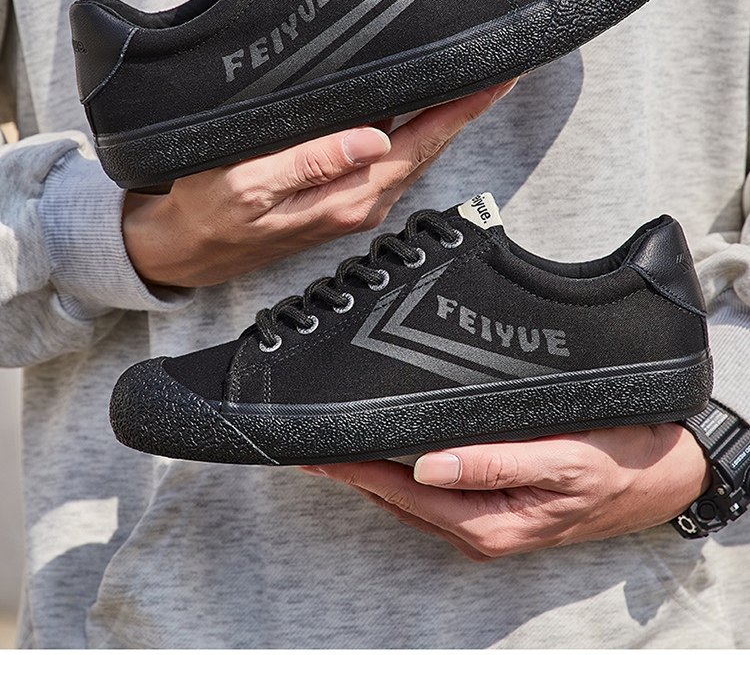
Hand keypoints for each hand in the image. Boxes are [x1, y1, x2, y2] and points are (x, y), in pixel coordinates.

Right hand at [122, 80, 515, 286]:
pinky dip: (416, 130)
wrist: (190, 249)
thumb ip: (312, 162)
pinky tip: (420, 107)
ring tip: (470, 79)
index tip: (497, 79)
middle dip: (465, 107)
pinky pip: (394, 159)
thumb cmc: (211, 212)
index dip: (462, 111)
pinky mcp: (345, 198)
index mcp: (350, 198)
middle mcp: (364, 203)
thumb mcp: (249, 183)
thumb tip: (374, 138)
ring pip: (415, 152)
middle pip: (429, 147)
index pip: (421, 145)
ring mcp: (357, 202)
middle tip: (496, 66)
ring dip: (444, 117)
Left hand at [307, 424, 711, 561]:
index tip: (313, 447)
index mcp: (488, 523)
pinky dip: (401, 474)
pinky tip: (390, 455)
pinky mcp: (495, 509)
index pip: (399, 490)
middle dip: (350, 469)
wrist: (660, 476)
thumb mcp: (559, 460)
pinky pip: (433, 494)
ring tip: (335, 444)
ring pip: (410, 497)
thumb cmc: (616, 464)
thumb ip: (493, 462)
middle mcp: (479, 529)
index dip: (352, 467)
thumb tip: (425, 466)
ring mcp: (486, 522)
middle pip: (395, 497)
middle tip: (308, 439)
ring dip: (371, 472)